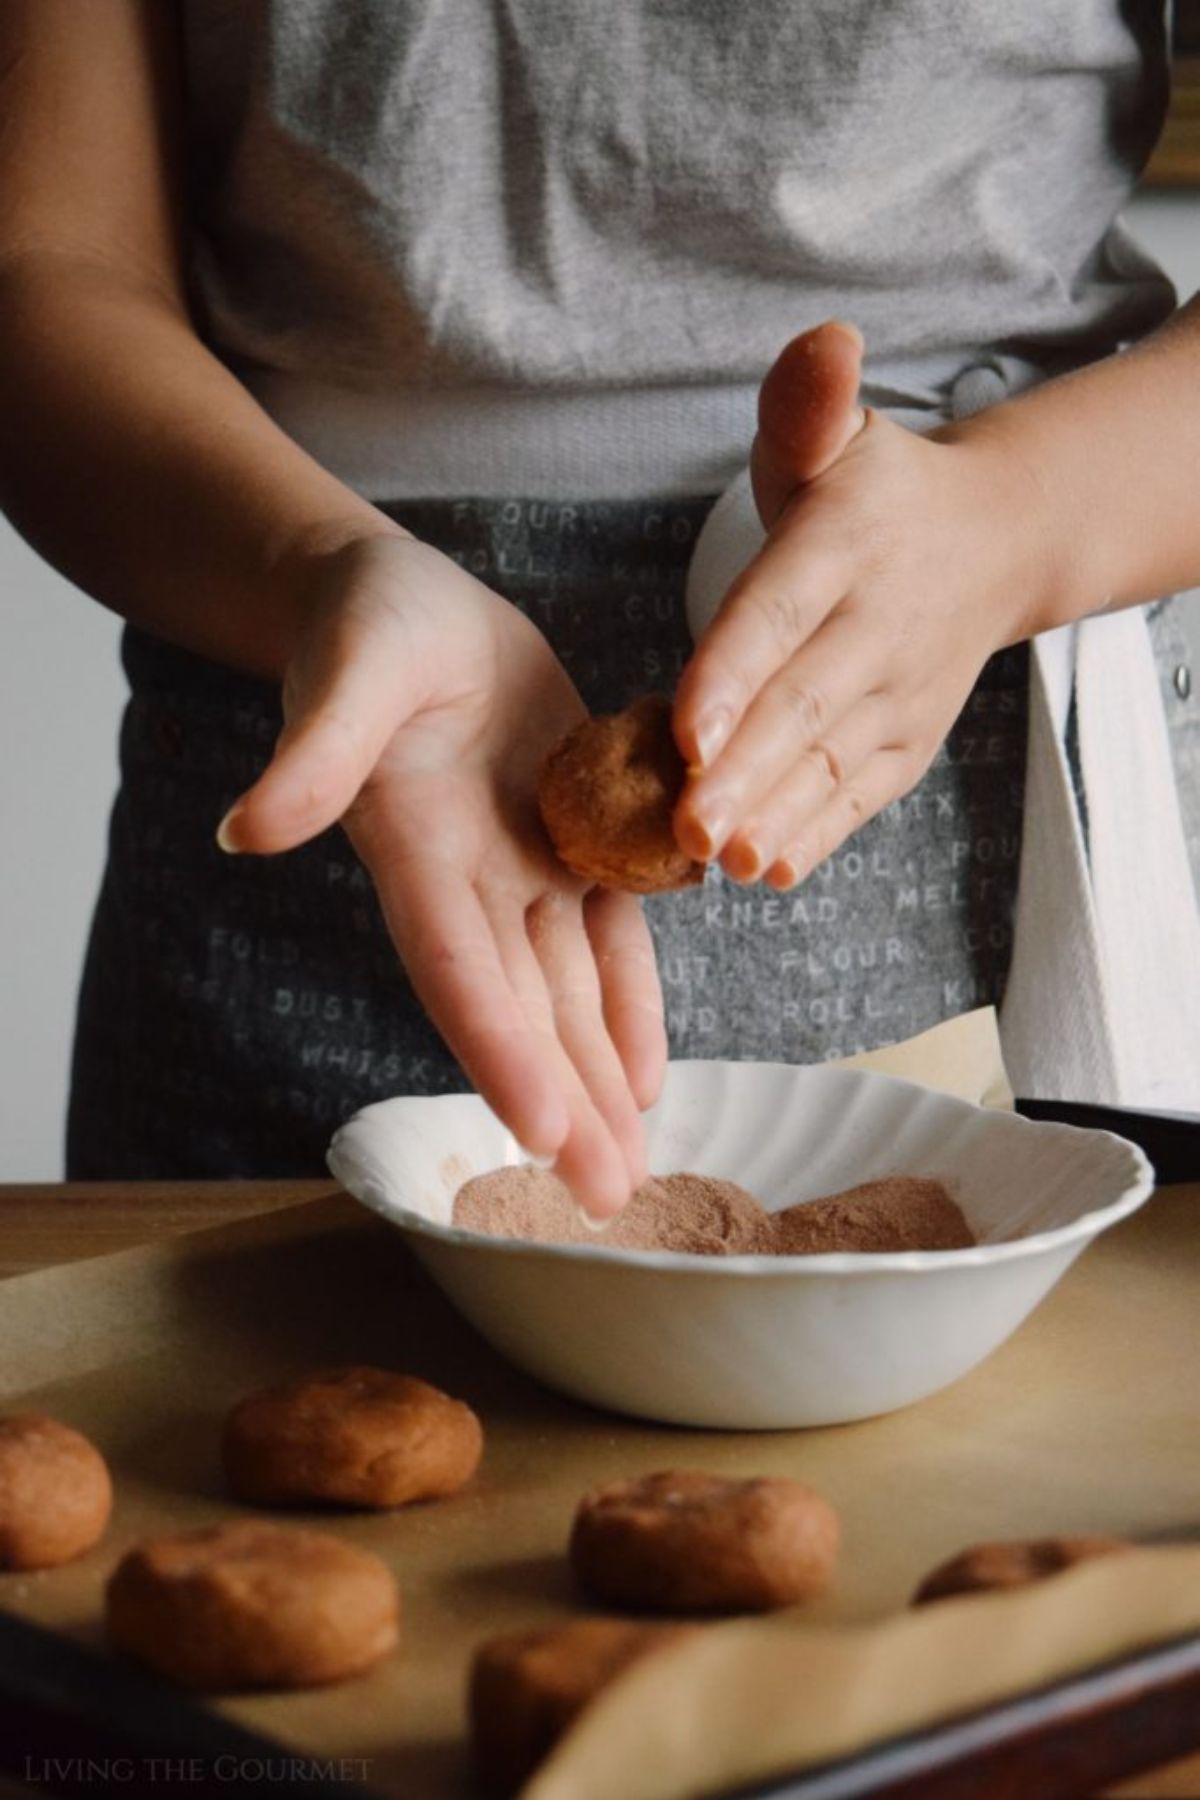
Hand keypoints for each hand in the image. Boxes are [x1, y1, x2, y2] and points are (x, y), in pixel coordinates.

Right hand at [217, 534, 664, 1218]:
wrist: (410, 606)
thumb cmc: (366, 625)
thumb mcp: (346, 673)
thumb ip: (311, 754)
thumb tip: (246, 830)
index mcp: (414, 849)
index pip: (457, 967)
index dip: (496, 1048)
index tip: (538, 1131)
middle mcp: (471, 880)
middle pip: (524, 1007)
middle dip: (565, 1101)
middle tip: (606, 1197)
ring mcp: (524, 865)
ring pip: (571, 989)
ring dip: (600, 1077)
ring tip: (634, 1165)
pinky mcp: (572, 835)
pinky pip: (612, 930)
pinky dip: (630, 1000)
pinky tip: (648, 1076)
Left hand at [673, 322, 1058, 886]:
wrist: (992, 543)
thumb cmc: (876, 491)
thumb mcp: (836, 432)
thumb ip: (807, 400)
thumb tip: (826, 342)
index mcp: (844, 543)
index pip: (779, 612)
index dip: (732, 674)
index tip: (683, 730)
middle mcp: (874, 624)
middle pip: (800, 705)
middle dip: (742, 770)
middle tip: (686, 825)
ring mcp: (895, 690)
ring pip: (827, 762)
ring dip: (774, 815)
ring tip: (722, 860)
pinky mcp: (904, 740)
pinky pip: (859, 793)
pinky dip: (818, 833)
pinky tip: (770, 870)